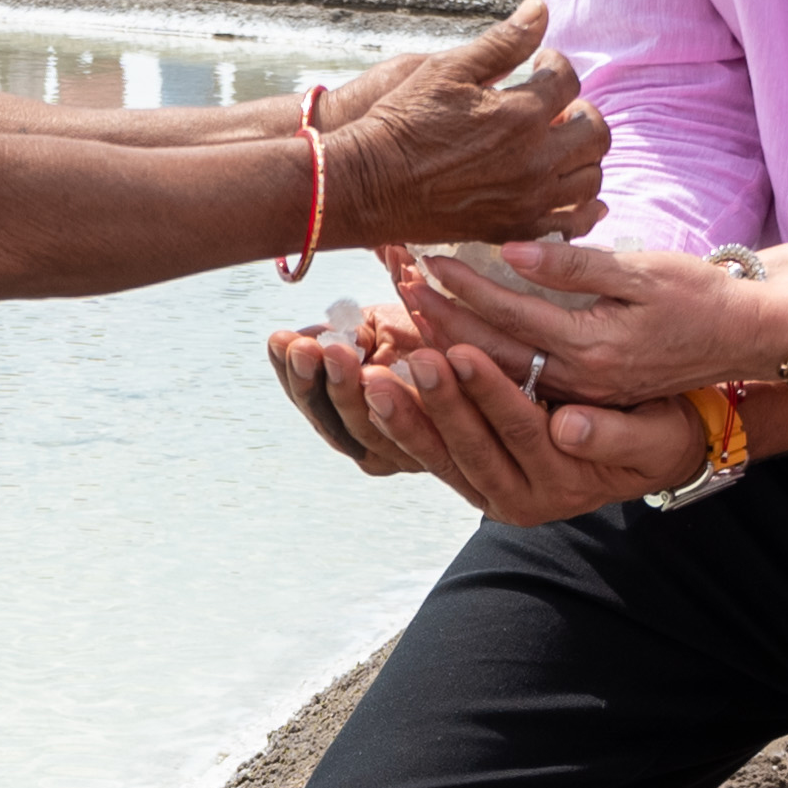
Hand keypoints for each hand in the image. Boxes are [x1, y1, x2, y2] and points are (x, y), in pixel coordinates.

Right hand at [264, 294, 434, 472]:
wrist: (508, 359)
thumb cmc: (443, 339)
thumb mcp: (387, 327)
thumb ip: (349, 329)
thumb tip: (305, 328)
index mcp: (350, 408)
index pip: (309, 395)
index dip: (289, 371)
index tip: (279, 339)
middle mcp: (372, 440)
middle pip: (330, 419)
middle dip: (314, 380)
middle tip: (310, 347)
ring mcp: (404, 454)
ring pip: (365, 432)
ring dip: (348, 391)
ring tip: (337, 353)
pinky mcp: (444, 460)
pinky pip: (415, 440)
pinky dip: (398, 410)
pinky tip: (380, 376)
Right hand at [323, 2, 606, 247]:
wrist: (370, 183)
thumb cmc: (403, 121)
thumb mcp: (446, 68)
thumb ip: (502, 41)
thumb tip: (541, 9)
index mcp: (521, 113)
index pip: (568, 80)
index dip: (556, 65)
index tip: (539, 66)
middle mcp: (535, 159)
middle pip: (594, 132)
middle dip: (581, 111)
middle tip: (560, 106)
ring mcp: (528, 200)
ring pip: (590, 178)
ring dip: (583, 156)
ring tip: (560, 145)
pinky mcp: (516, 229)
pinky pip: (571, 223)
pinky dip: (580, 208)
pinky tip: (566, 190)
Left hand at [358, 337, 717, 524]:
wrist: (649, 455)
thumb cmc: (655, 432)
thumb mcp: (655, 435)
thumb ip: (616, 435)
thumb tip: (569, 428)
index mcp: (568, 482)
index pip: (523, 430)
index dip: (490, 391)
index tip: (461, 351)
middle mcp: (526, 499)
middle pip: (474, 445)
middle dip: (439, 400)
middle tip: (411, 355)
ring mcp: (496, 498)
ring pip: (445, 455)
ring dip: (408, 417)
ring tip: (375, 378)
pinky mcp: (476, 487)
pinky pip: (435, 458)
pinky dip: (403, 427)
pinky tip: (375, 395)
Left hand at [399, 234, 787, 409]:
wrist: (743, 339)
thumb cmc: (698, 295)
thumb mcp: (642, 270)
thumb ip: (575, 265)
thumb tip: (511, 249)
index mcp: (593, 346)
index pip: (509, 314)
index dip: (462, 287)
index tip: (424, 259)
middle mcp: (580, 379)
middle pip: (490, 350)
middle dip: (439, 317)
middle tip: (398, 283)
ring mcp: (580, 394)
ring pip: (498, 371)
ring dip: (449, 342)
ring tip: (408, 311)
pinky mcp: (583, 396)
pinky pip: (517, 382)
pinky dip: (478, 362)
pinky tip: (447, 344)